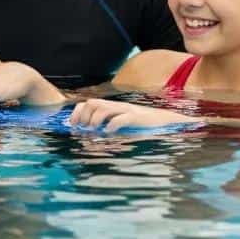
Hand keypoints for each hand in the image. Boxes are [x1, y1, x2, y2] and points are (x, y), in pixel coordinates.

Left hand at [69, 98, 199, 133]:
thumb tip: (90, 136)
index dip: (78, 112)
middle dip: (84, 116)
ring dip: (95, 120)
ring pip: (104, 108)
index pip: (89, 102)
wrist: (166, 121)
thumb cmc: (142, 125)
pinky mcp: (137, 118)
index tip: (73, 125)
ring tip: (95, 131)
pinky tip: (109, 132)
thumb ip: (108, 126)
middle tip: (85, 129)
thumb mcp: (122, 124)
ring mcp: (127, 110)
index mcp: (112, 107)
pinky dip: (112, 125)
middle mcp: (117, 106)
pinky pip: (121, 118)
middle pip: (93, 103)